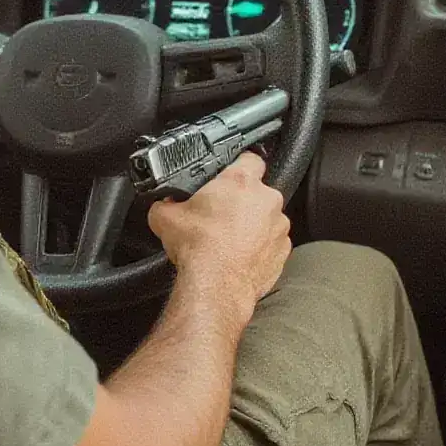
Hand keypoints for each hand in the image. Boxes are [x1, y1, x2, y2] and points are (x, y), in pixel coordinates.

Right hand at [147, 153, 289, 319]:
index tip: (229, 176)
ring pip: (266, 219)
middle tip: (221, 215)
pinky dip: (259, 249)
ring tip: (229, 241)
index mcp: (240, 182)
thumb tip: (163, 204)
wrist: (216, 286)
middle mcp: (265, 200)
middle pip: (257, 192)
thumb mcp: (165, 217)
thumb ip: (166, 203)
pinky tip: (239, 257)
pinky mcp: (282, 251)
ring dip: (252, 226)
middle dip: (242, 201)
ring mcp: (278, 227)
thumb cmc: (199, 249)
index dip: (238, 165)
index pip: (249, 158)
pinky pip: (272, 244)